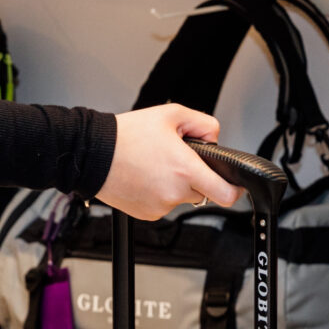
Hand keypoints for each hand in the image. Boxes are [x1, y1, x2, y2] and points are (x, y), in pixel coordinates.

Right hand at [98, 103, 242, 220]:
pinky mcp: (147, 213)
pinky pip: (164, 204)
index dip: (235, 190)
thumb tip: (216, 139)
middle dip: (197, 177)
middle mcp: (174, 192)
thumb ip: (203, 124)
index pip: (226, 194)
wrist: (93, 154)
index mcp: (185, 169)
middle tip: (177, 160)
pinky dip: (160, 192)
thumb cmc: (126, 135)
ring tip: (155, 164)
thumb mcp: (172, 114)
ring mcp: (160, 206)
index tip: (235, 185)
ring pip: (182, 197)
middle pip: (203, 192)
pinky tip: (145, 176)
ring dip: (176, 184)